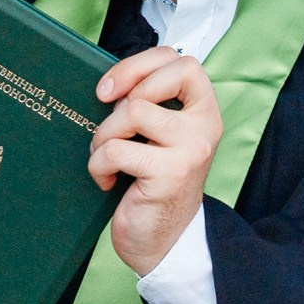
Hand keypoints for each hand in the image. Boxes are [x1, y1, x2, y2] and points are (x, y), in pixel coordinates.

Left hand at [88, 46, 222, 275]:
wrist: (163, 242)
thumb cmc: (151, 182)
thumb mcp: (157, 136)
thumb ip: (148, 105)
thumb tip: (108, 82)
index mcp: (202, 110)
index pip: (181, 61)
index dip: (140, 65)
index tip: (112, 88)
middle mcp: (203, 127)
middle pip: (155, 81)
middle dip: (120, 98)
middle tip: (108, 124)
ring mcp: (189, 150)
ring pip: (132, 112)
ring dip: (104, 134)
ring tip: (105, 155)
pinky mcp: (168, 175)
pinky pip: (116, 150)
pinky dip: (99, 165)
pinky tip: (107, 180)